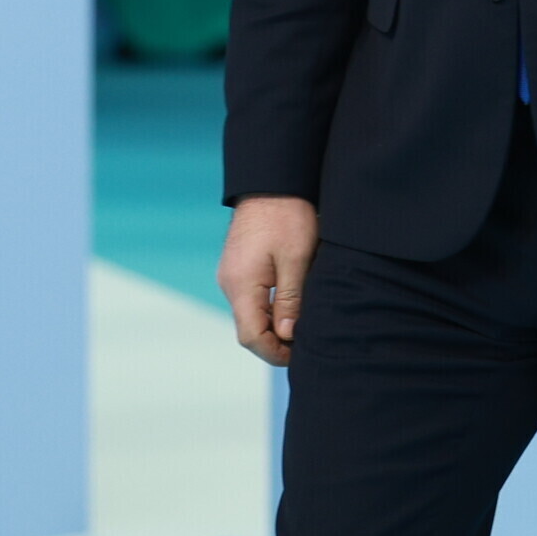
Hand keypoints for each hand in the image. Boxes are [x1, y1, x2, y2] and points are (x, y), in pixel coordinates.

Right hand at [217, 195, 318, 365]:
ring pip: (250, 315)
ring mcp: (231, 275)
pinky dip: (268, 310)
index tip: (301, 354)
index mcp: (241, 284)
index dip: (275, 353)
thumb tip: (287, 337)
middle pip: (248, 329)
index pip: (251, 337)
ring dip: (272, 326)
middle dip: (275, 342)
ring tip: (302, 326)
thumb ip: (290, 301)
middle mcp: (229, 283)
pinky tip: (290, 306)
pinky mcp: (238, 267)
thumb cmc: (287, 215)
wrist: (271, 181)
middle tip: (306, 344)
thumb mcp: (296, 259)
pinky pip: (250, 299)